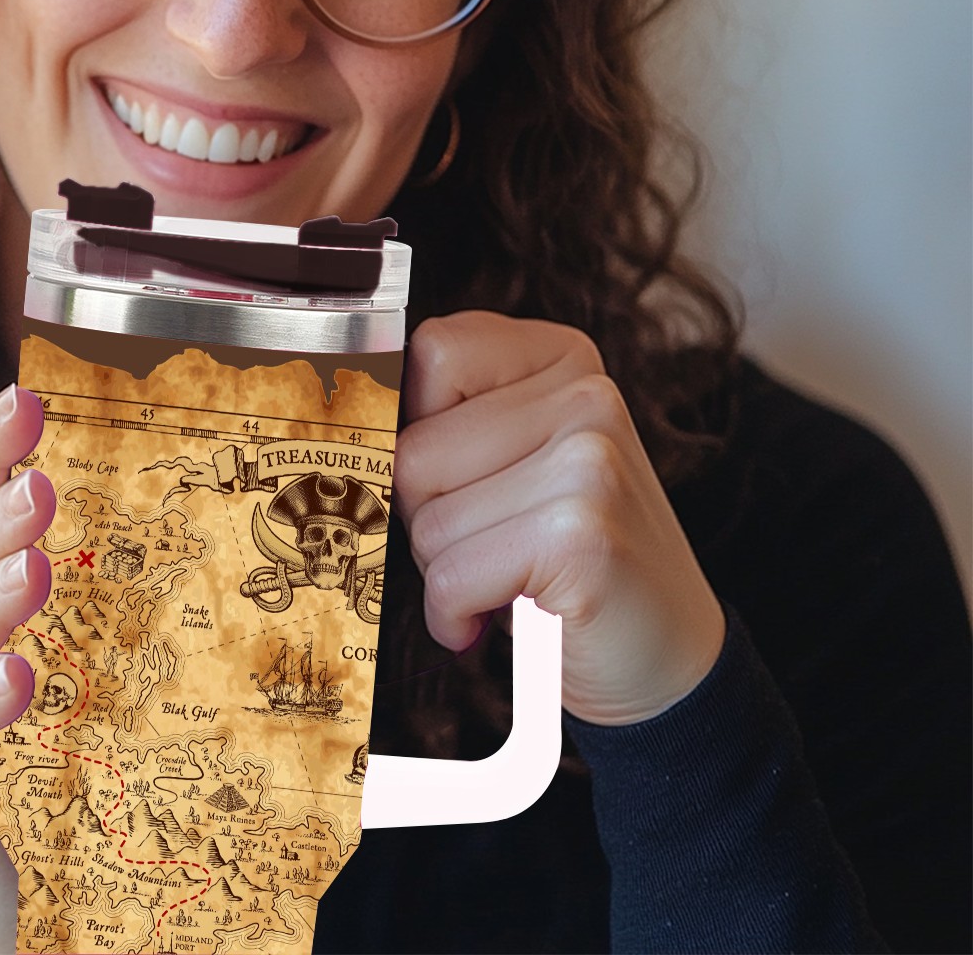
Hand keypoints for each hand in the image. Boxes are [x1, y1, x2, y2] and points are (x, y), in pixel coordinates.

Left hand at [394, 312, 724, 724]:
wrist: (668, 664)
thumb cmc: (567, 560)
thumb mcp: (517, 462)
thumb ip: (453, 420)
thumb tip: (348, 420)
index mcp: (564, 359)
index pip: (432, 353)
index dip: (415, 428)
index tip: (449, 477)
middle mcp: (586, 395)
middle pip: (414, 450)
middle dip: (429, 516)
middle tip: (492, 546)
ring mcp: (589, 460)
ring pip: (426, 518)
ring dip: (447, 571)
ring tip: (508, 579)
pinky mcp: (579, 533)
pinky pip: (451, 576)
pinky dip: (456, 615)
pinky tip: (501, 618)